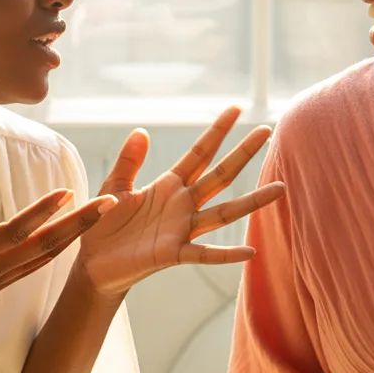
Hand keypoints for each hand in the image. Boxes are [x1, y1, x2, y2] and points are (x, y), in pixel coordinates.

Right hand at [0, 173, 115, 350]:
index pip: (15, 231)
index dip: (42, 212)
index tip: (67, 194)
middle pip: (45, 244)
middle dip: (80, 223)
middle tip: (111, 203)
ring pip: (45, 255)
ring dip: (74, 235)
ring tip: (98, 215)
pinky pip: (33, 267)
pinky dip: (55, 250)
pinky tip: (67, 241)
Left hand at [74, 107, 284, 297]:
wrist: (93, 263)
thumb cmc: (104, 225)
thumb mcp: (114, 187)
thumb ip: (129, 162)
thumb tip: (142, 130)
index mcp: (169, 186)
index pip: (199, 153)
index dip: (216, 132)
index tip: (235, 109)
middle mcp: (182, 205)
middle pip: (219, 175)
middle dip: (242, 153)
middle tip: (267, 131)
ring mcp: (181, 229)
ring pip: (223, 213)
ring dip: (251, 202)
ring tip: (280, 189)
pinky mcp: (173, 254)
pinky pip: (204, 254)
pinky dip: (226, 254)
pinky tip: (249, 251)